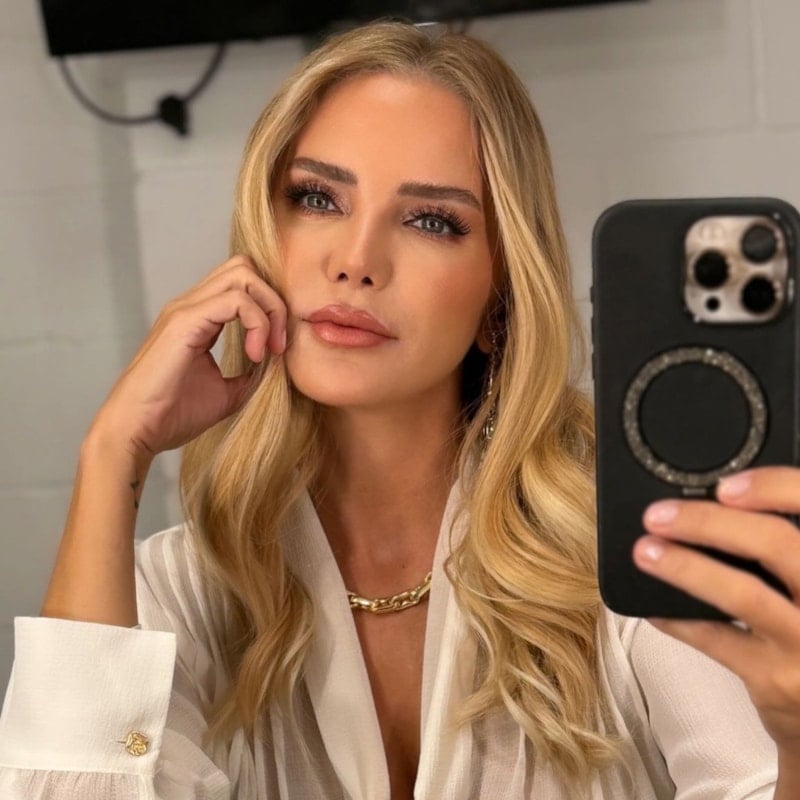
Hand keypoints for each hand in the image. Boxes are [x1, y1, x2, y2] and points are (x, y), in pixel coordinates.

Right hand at [90, 255, 286, 460]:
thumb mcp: (226, 393)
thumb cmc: (172, 415)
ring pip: (243, 274)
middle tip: (278, 344)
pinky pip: (236, 300)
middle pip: (245, 267)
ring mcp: (185, 309)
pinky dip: (257, 322)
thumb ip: (250, 375)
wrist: (137, 432)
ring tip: (268, 350)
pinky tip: (256, 355)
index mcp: (199, 316)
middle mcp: (190, 305)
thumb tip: (275, 365)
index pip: (243, 283)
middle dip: (274, 300)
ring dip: (269, 308)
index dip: (270, 308)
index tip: (277, 350)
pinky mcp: (184, 321)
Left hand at [632, 466, 799, 758]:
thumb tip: (722, 499)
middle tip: (660, 515)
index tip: (726, 485)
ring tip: (646, 551)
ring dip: (686, 567)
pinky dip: (678, 619)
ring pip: (744, 594)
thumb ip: (783, 544)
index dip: (773, 487)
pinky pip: (716, 640)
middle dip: (709, 522)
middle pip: (776, 544)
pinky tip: (653, 606)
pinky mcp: (778, 680)